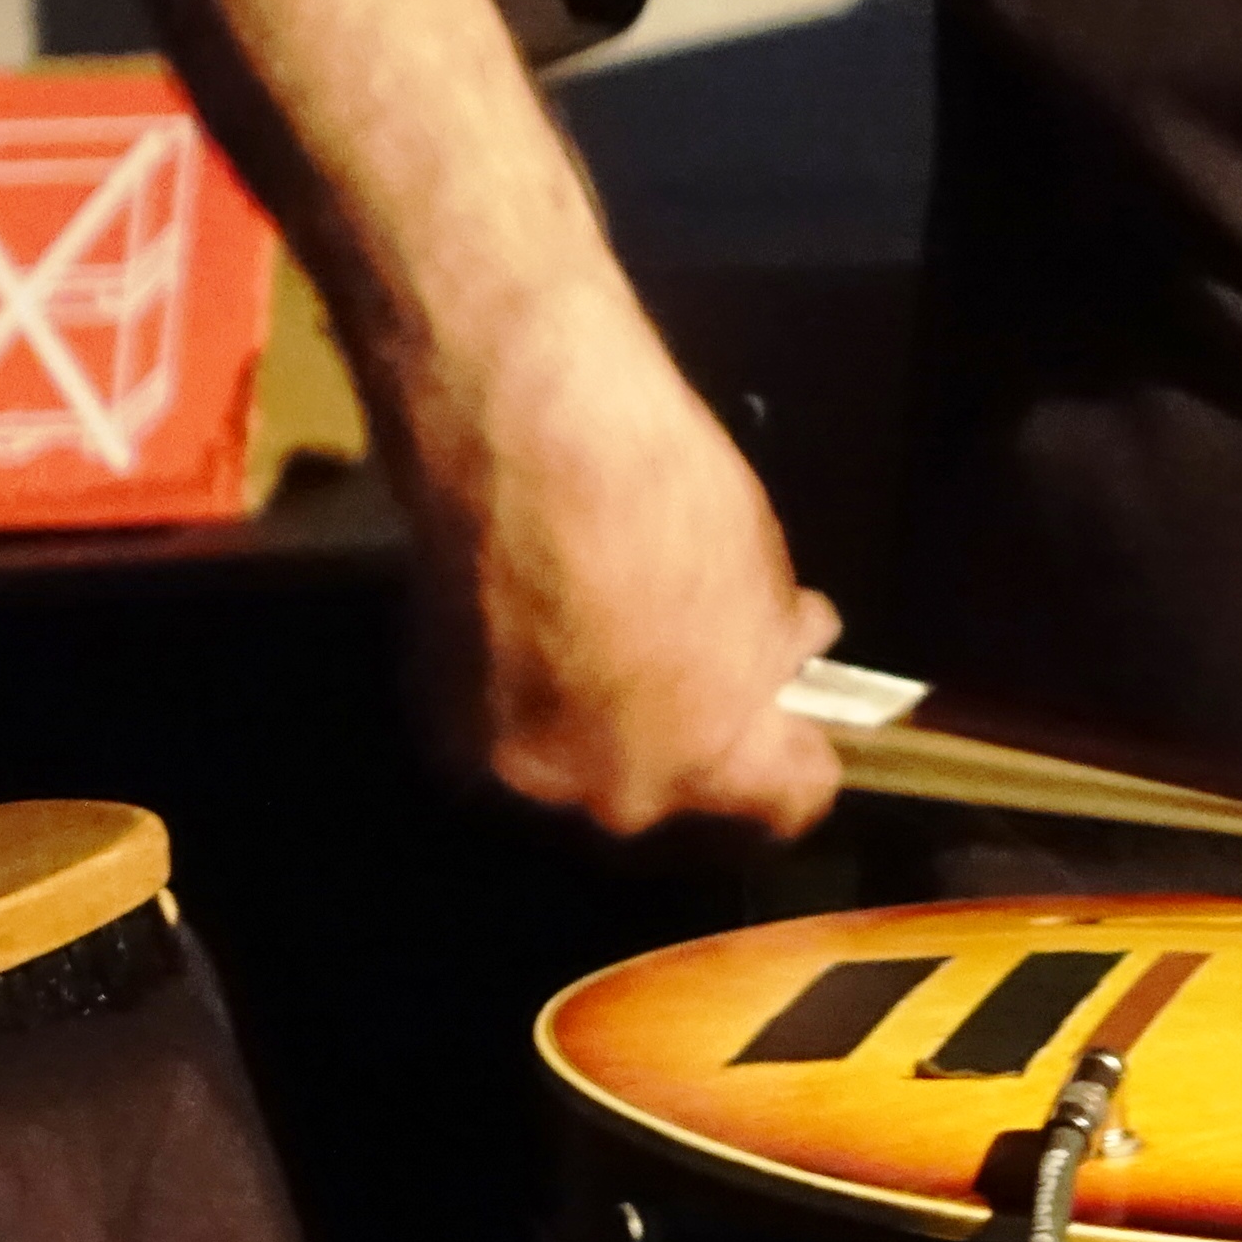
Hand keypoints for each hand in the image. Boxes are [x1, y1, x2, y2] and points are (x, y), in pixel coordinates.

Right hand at [393, 306, 838, 839]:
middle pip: (673, 791)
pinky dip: (526, 693)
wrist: (523, 442)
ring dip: (598, 721)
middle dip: (688, 736)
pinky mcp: (440, 728)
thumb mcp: (760, 572)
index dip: (802, 752)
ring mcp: (516, 769)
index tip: (798, 718)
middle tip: (688, 663)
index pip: (791, 798)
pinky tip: (532, 631)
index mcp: (710, 759)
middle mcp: (610, 792)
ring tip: (599, 641)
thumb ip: (771, 644)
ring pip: (580, 767)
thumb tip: (790, 649)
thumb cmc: (663, 496)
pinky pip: (507, 732)